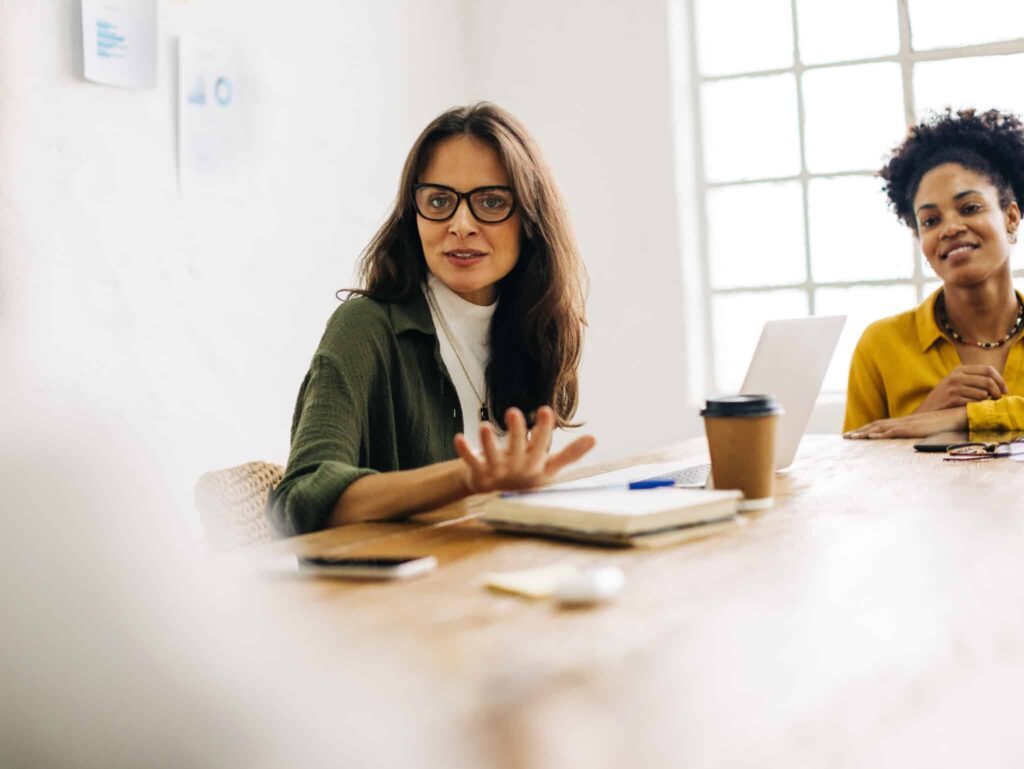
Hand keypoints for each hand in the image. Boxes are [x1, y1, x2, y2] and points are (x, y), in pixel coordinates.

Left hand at [454, 406, 596, 493]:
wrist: (497, 496)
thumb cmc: (527, 475)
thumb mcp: (549, 467)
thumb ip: (570, 454)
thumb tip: (594, 438)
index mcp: (535, 465)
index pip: (541, 446)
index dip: (543, 430)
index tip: (545, 410)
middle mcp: (516, 469)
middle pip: (516, 449)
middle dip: (516, 432)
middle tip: (512, 411)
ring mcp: (496, 472)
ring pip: (492, 456)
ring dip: (487, 442)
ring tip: (484, 427)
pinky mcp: (478, 472)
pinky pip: (470, 460)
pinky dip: (464, 450)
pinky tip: (458, 438)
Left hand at [844, 407, 966, 439]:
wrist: (959, 415)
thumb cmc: (946, 423)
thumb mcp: (929, 431)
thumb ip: (919, 435)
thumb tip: (913, 442)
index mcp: (905, 423)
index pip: (882, 425)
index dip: (867, 429)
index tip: (855, 434)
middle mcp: (903, 421)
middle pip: (876, 425)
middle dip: (860, 431)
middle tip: (845, 437)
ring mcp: (907, 424)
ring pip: (881, 427)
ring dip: (865, 432)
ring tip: (851, 437)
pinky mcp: (913, 428)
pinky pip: (894, 431)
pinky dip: (882, 433)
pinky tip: (872, 436)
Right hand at [914, 365, 1006, 412]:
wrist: (927, 409)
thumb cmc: (946, 398)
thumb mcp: (957, 382)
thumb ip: (974, 379)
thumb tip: (999, 384)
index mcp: (959, 370)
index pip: (988, 369)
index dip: (1000, 379)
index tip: (1004, 390)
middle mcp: (956, 376)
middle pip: (987, 381)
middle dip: (997, 392)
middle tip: (998, 399)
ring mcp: (953, 388)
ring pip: (982, 393)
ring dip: (986, 401)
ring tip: (981, 404)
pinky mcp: (952, 399)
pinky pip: (974, 403)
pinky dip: (976, 407)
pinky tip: (971, 408)